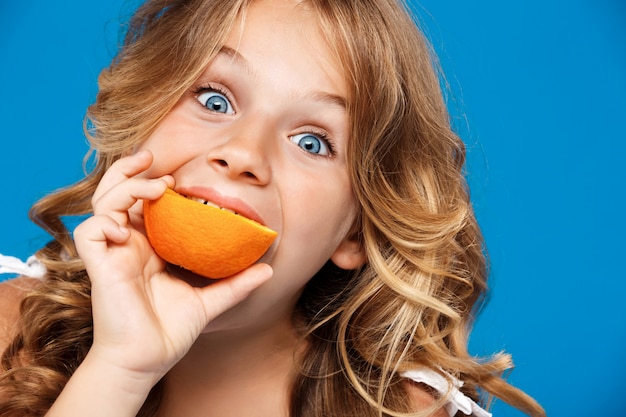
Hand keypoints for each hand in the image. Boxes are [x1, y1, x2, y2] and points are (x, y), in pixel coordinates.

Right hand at [73, 150, 272, 388]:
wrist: (148, 360)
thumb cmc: (171, 331)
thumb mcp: (210, 301)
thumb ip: (236, 283)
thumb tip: (268, 269)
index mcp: (149, 247)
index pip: (143, 204)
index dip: (153, 184)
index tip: (178, 179)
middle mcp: (128, 245)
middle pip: (117, 193)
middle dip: (129, 171)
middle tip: (151, 158)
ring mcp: (112, 254)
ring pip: (103, 203)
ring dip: (124, 186)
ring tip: (153, 186)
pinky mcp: (99, 266)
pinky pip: (89, 232)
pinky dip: (104, 222)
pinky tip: (126, 230)